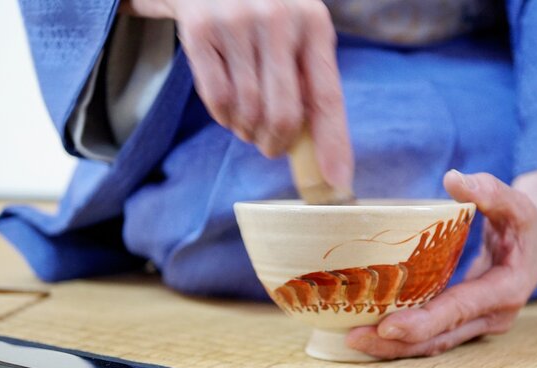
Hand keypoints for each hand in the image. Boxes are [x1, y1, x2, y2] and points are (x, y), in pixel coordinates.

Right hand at [119, 0, 352, 189]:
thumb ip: (310, 80)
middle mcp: (279, 19)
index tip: (336, 182)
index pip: (328, 97)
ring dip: (249, 132)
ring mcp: (237, 23)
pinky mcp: (200, 29)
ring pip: (248, 112)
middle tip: (272, 148)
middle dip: (277, 144)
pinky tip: (229, 111)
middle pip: (285, 115)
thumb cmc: (264, 14)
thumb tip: (323, 153)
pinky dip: (224, 119)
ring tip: (249, 123)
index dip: (333, 145)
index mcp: (314, 22)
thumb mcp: (297, 32)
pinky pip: (218, 101)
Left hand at [346, 169, 536, 358]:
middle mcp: (492, 316)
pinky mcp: (465, 322)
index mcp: (505, 290)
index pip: (457, 310)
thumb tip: (454, 179)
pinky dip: (404, 339)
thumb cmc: (526, 223)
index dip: (422, 321)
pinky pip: (433, 336)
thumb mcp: (515, 203)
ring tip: (354, 340)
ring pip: (434, 344)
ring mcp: (479, 323)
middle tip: (354, 339)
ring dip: (395, 348)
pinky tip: (372, 332)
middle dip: (397, 344)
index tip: (386, 327)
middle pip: (439, 338)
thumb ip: (489, 191)